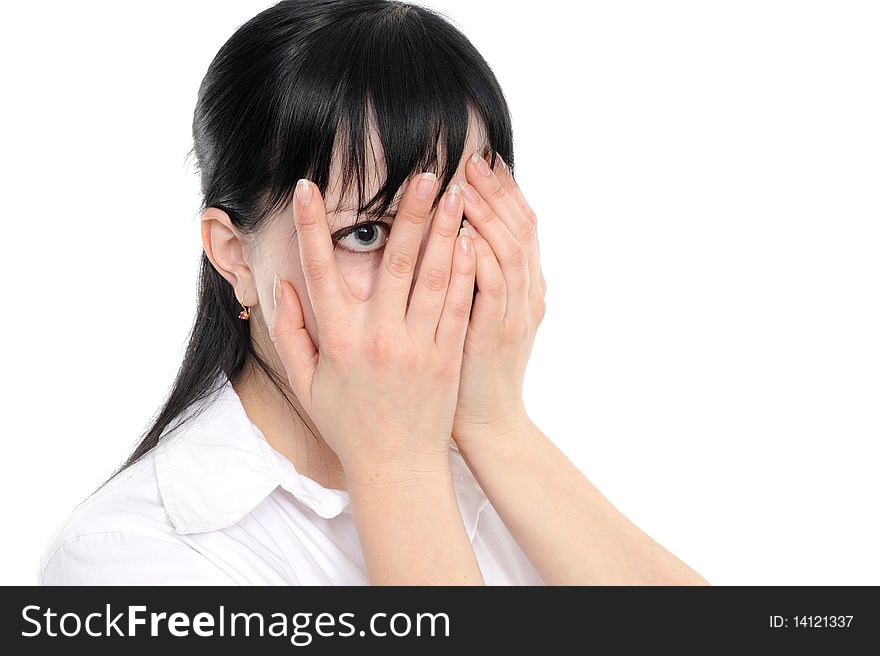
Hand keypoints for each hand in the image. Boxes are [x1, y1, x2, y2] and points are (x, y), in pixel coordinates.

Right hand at [268, 174, 475, 482]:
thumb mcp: (308, 383)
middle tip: (422, 172)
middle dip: (408, 212)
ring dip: (444, 230)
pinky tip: (469, 239)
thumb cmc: (348, 423)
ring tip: (455, 192)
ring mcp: (417, 345)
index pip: (319, 272)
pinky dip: (464, 269)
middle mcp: (378, 337)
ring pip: (433, 276)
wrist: (396, 466)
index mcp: (339, 340)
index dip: (309, 227)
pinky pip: (457, 304)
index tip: (306, 188)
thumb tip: (282, 286)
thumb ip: (291, 333)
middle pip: (393, 261)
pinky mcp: (446, 356)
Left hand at [452, 152, 546, 447]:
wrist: (487, 421)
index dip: (506, 193)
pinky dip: (483, 256)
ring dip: (487, 215)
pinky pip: (494, 286)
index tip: (483, 163)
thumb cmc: (473, 368)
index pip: (522, 228)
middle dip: (496, 192)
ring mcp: (517, 313)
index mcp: (526, 287)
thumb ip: (480, 277)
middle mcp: (528, 293)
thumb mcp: (484, 316)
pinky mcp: (498, 332)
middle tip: (473, 160)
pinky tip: (464, 233)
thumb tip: (460, 237)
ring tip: (464, 185)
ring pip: (509, 251)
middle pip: (520, 229)